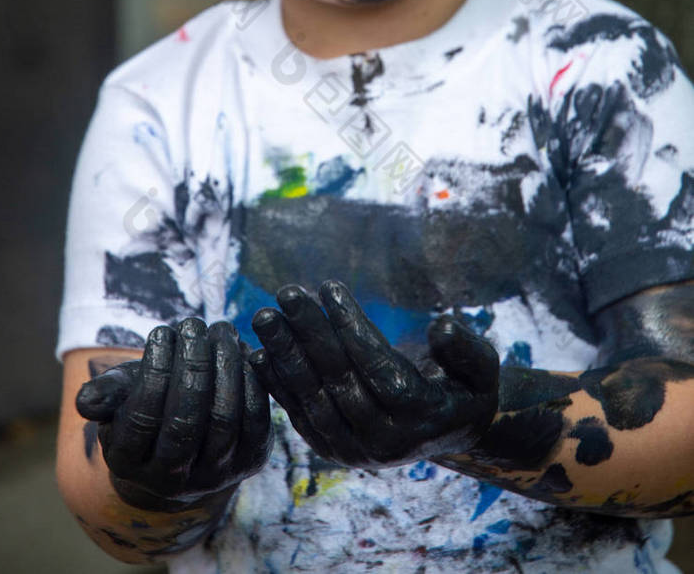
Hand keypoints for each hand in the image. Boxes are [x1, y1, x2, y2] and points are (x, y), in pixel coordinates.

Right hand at [76, 318, 272, 510]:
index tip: (162, 331)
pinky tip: (242, 350)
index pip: (143, 417)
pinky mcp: (250, 460)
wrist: (188, 441)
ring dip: (225, 367)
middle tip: (193, 325)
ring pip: (224, 419)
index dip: (154, 370)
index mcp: (129, 464)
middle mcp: (172, 480)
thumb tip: (86, 400)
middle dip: (192, 365)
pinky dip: (251, 381)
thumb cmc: (148, 403)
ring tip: (220, 330)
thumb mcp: (121, 397)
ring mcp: (215, 475)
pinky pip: (256, 420)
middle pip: (186, 421)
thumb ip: (105, 394)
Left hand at [250, 281, 498, 468]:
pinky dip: (277, 385)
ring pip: (313, 399)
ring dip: (284, 356)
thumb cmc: (465, 387)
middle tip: (287, 293)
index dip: (352, 327)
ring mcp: (354, 451)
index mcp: (420, 420)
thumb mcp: (482, 367)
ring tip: (265, 316)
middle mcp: (384, 443)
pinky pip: (300, 415)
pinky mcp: (333, 450)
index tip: (330, 287)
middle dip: (309, 334)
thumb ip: (466, 349)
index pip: (378, 369)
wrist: (448, 430)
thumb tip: (441, 328)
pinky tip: (258, 353)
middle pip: (339, 382)